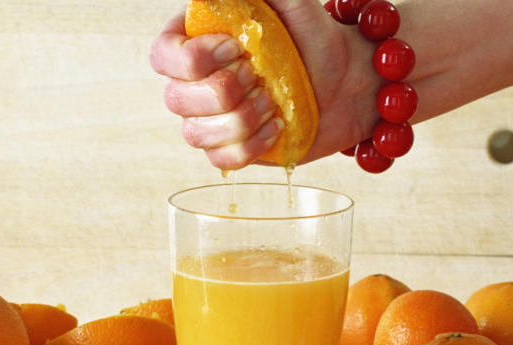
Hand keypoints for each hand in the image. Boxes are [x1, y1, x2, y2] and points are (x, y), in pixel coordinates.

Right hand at [149, 0, 380, 169]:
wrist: (349, 82)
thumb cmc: (316, 38)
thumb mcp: (291, 2)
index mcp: (197, 41)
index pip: (163, 55)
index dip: (192, 58)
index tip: (237, 47)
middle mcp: (195, 82)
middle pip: (175, 99)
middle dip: (223, 91)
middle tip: (260, 76)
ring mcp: (211, 119)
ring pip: (195, 134)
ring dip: (239, 120)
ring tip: (273, 103)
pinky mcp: (232, 148)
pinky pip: (221, 161)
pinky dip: (249, 147)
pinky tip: (276, 127)